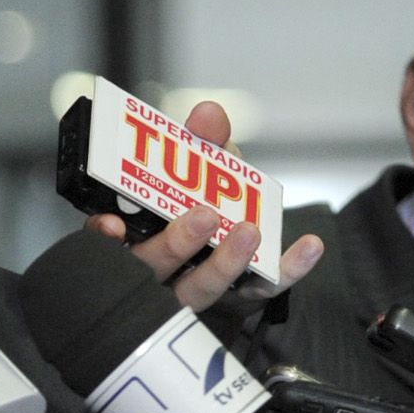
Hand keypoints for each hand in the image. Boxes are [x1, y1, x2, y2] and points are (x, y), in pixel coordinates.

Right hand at [86, 99, 321, 312]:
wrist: (239, 241)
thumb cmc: (206, 199)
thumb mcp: (203, 167)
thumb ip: (204, 142)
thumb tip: (209, 115)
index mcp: (137, 236)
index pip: (111, 242)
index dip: (104, 237)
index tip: (111, 227)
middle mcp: (161, 270)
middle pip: (155, 267)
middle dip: (177, 241)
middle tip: (203, 215)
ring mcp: (199, 288)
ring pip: (201, 289)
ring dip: (225, 261)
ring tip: (249, 231)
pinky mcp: (242, 298)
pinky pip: (263, 289)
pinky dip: (288, 269)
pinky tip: (309, 246)